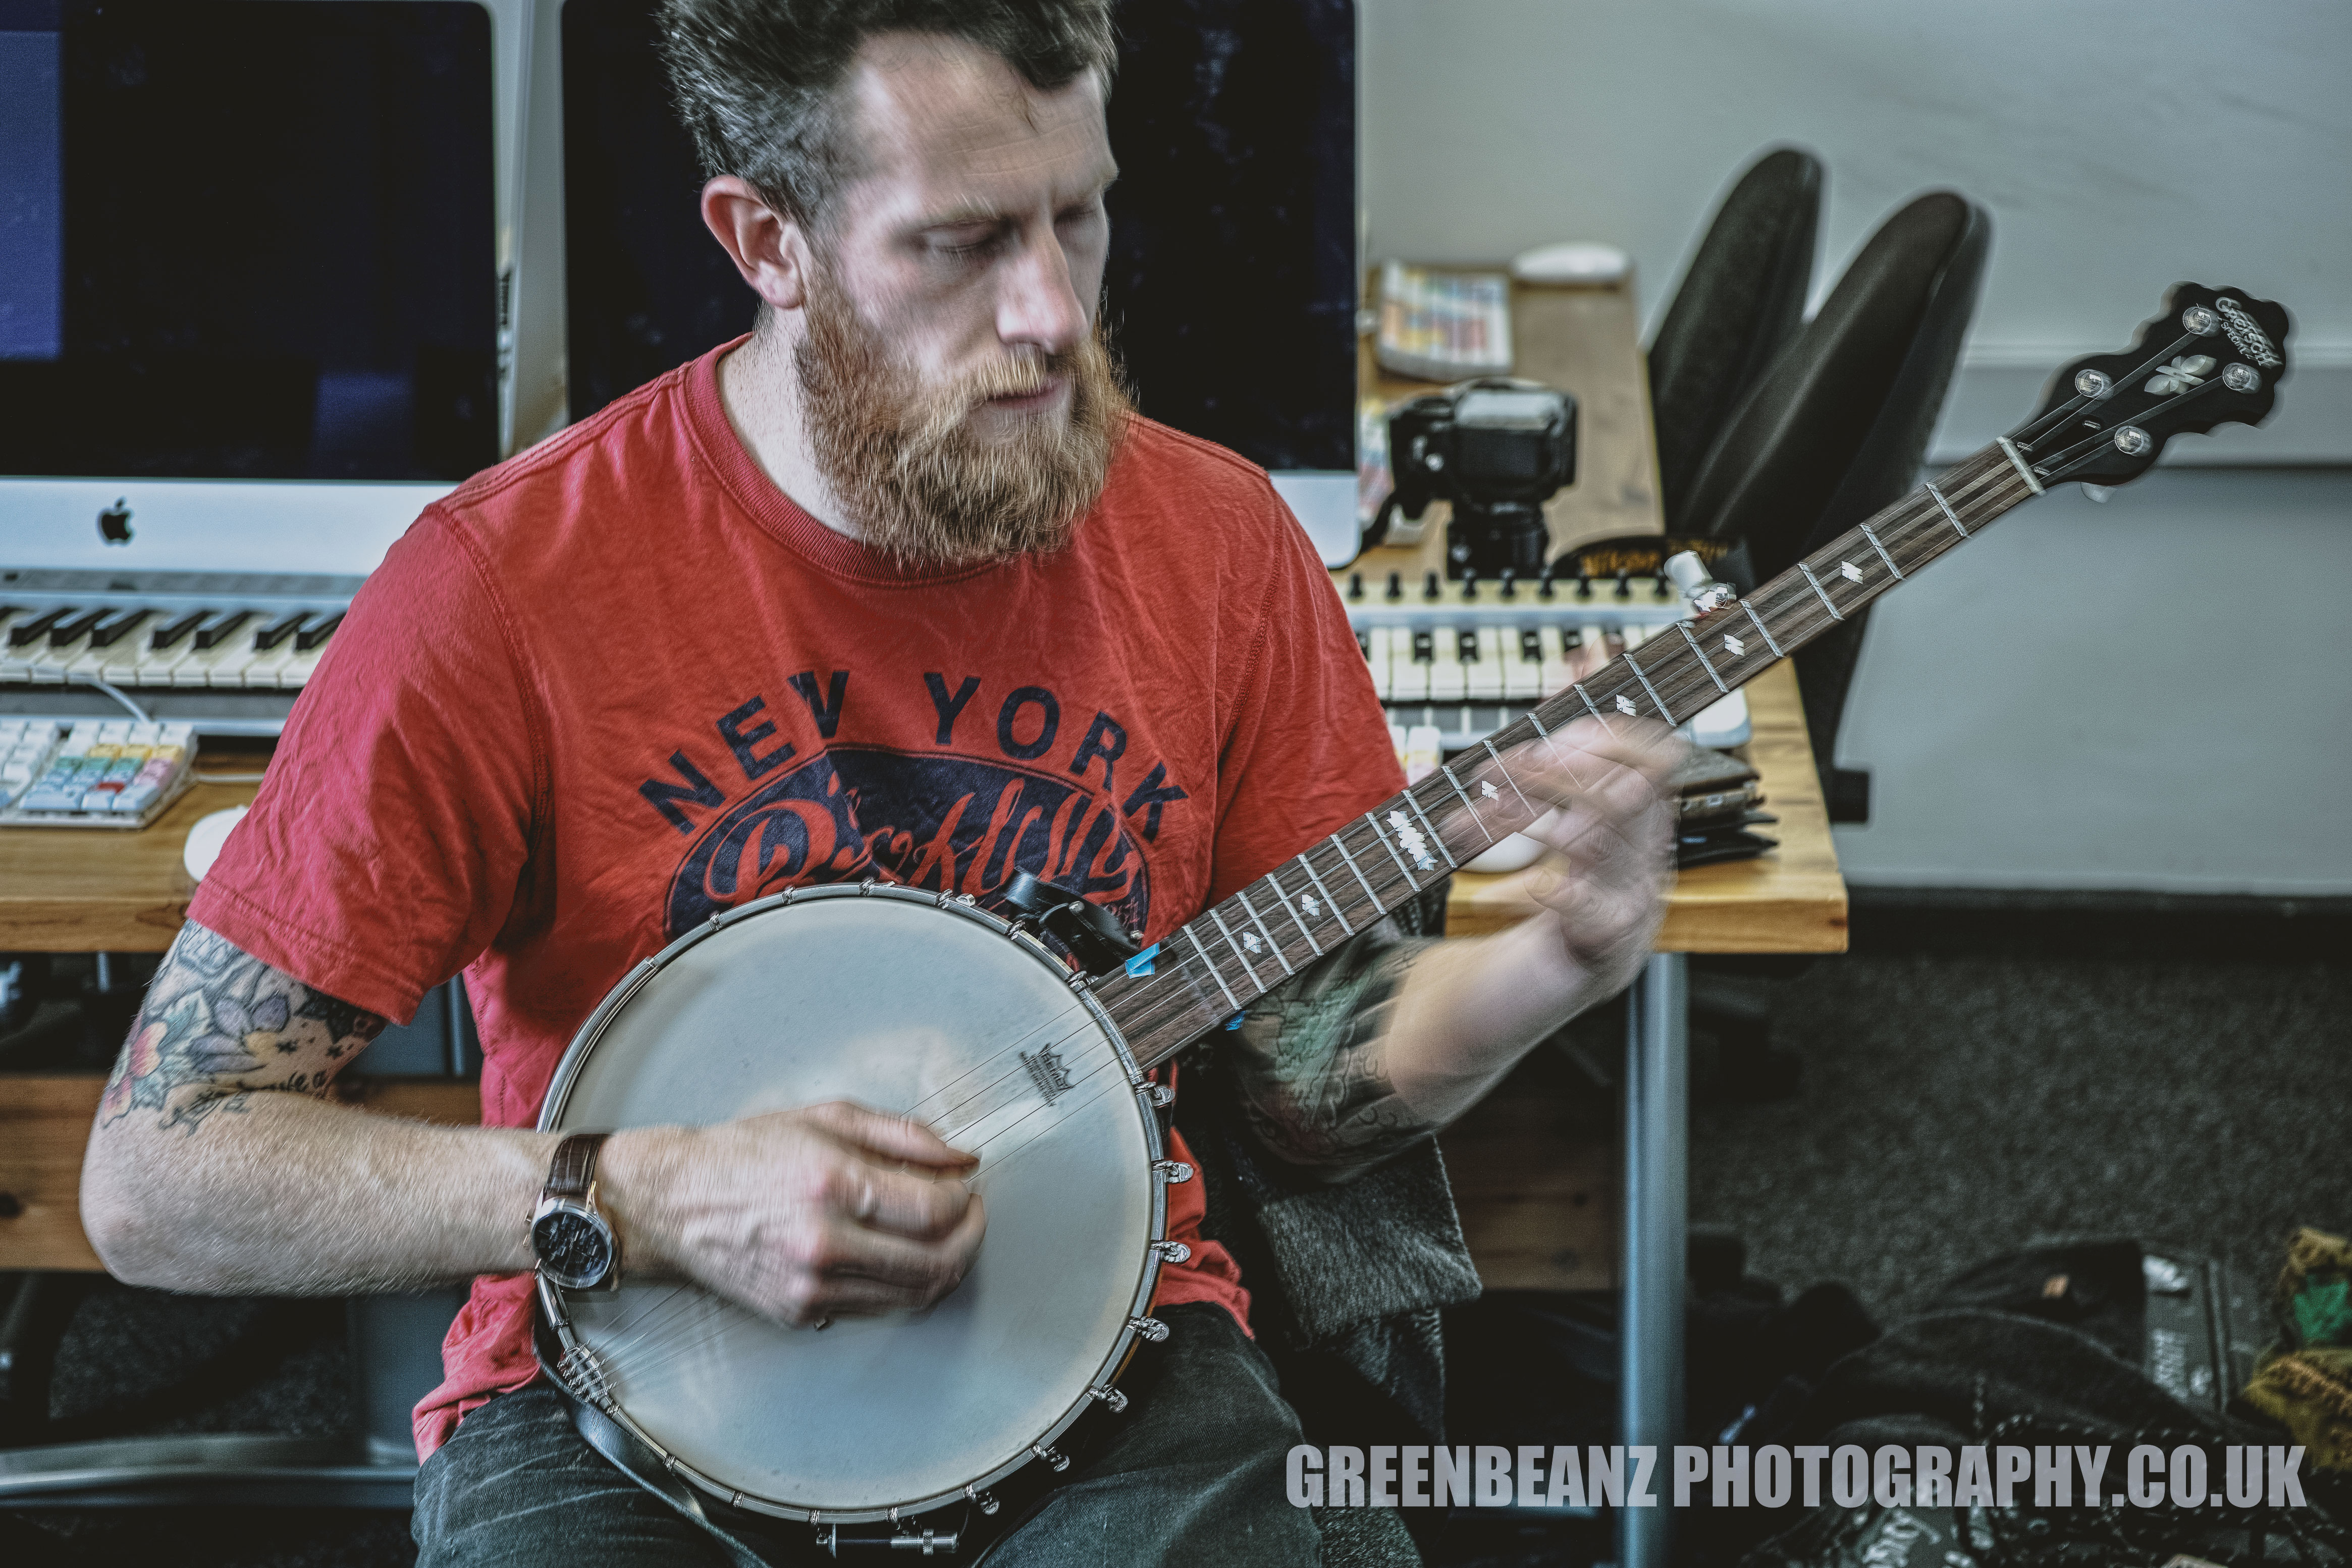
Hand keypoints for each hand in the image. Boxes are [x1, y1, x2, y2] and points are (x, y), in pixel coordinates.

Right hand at [603, 1101, 984, 1325]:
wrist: (674, 1201)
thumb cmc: (746, 1153)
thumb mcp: (828, 1118)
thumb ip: (905, 1136)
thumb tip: (962, 1157)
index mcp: (834, 1184)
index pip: (934, 1211)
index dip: (965, 1202)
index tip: (966, 1188)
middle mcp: (823, 1241)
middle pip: (934, 1262)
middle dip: (969, 1238)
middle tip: (971, 1215)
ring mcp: (811, 1285)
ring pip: (912, 1294)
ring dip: (943, 1266)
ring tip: (941, 1236)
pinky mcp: (800, 1311)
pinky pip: (876, 1308)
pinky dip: (901, 1285)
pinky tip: (897, 1255)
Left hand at [1508, 714, 1681, 1002]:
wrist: (1532, 991)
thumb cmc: (1546, 898)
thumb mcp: (1555, 815)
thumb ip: (1565, 740)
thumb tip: (1580, 658)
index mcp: (1641, 826)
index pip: (1655, 759)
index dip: (1608, 731)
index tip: (1554, 723)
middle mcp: (1646, 862)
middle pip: (1628, 794)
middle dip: (1563, 769)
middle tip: (1507, 762)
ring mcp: (1632, 907)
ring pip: (1603, 842)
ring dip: (1537, 815)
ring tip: (1489, 810)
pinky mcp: (1604, 951)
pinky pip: (1592, 912)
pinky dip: (1552, 892)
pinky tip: (1517, 889)